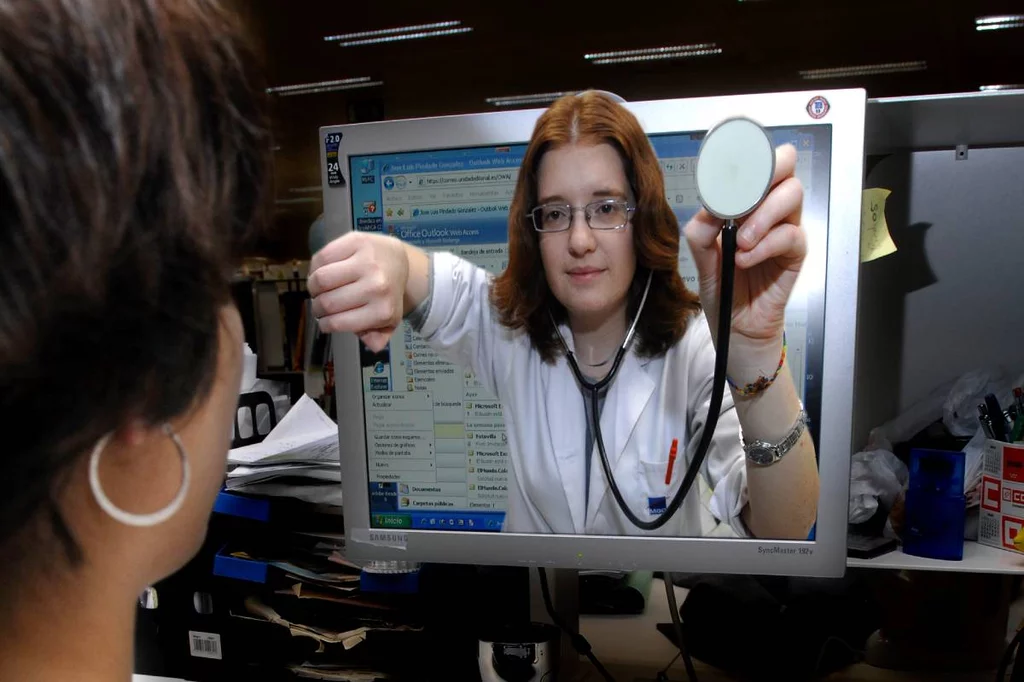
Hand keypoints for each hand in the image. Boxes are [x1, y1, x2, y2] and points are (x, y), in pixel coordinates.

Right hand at [307, 231, 408, 351]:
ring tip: (317, 290)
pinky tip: (320, 272)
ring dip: (312, 287)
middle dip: (317, 308)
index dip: (325, 325)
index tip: (324, 322)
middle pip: (327, 302)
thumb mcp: (389, 320)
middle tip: (319, 306)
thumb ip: (378, 336)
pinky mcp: (357, 241)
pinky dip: (315, 267)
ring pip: (321, 279)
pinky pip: (322, 257)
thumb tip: (370, 345)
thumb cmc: (388, 292)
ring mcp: (366, 262)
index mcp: (383, 310)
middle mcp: (376, 286)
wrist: (398, 259)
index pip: (338, 323)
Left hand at [683, 144, 804, 362]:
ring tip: (741, 242)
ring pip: (791, 193)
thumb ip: (701, 231)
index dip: (747, 153)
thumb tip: (711, 207)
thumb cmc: (722, 286)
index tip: (728, 162)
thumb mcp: (701, 258)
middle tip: (743, 195)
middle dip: (766, 170)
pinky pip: (790, 234)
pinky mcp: (796, 251)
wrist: (736, 324)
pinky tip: (746, 259)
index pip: (754, 162)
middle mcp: (768, 207)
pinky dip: (765, 244)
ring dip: (763, 214)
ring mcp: (784, 227)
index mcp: (744, 201)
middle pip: (785, 163)